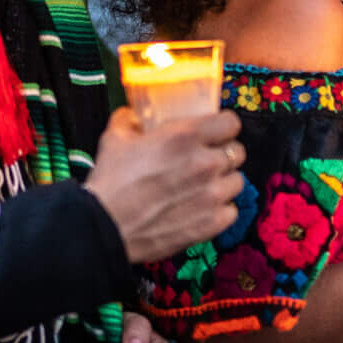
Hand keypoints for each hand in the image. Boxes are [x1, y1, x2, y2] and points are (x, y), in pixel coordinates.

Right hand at [87, 107, 244, 264]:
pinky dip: (220, 210)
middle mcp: (206, 163)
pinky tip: (202, 208)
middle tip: (205, 161)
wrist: (105, 226)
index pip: (231, 123)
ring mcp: (212, 195)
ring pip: (237, 181)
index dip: (223, 127)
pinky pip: (231, 211)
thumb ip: (129, 121)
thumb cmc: (111, 182)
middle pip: (237, 152)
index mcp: (186, 136)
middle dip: (223, 154)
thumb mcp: (115, 139)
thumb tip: (132, 116)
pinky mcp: (211, 223)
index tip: (214, 132)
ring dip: (223, 182)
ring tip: (204, 187)